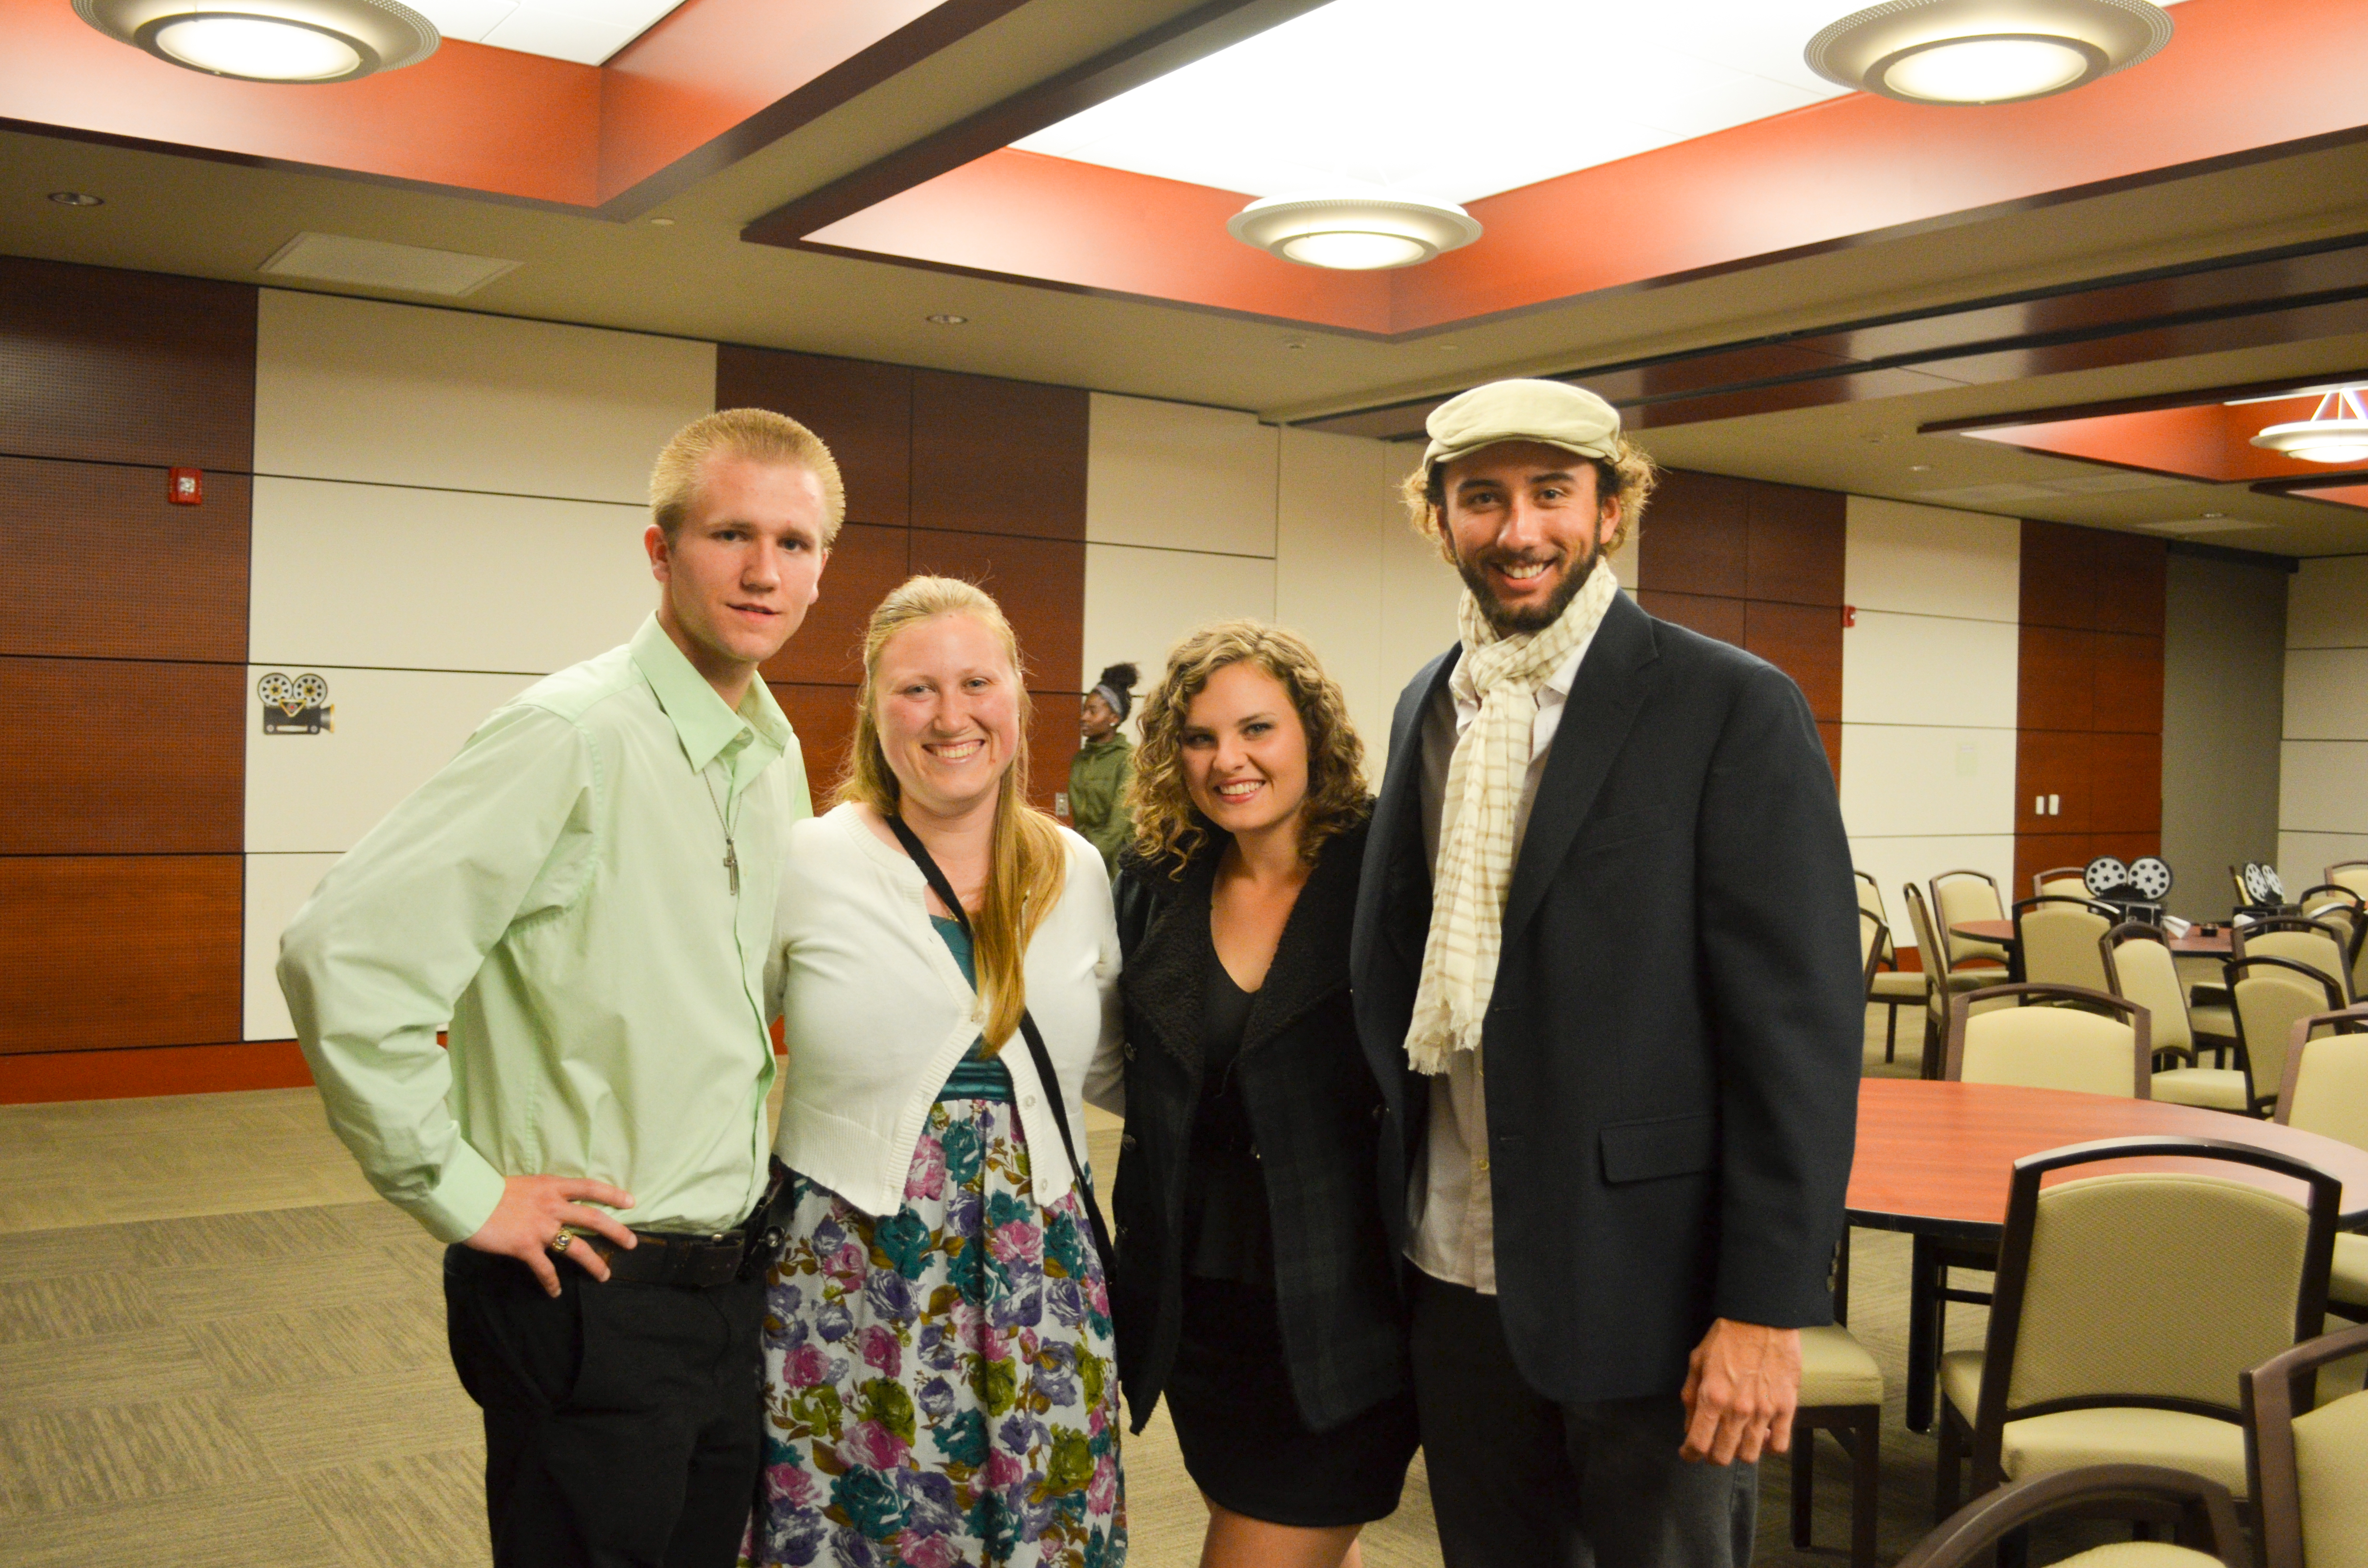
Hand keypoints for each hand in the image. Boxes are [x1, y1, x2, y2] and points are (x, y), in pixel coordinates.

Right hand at [464, 1174, 636, 1297]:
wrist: (468, 1199)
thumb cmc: (491, 1191)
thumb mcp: (524, 1185)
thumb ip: (542, 1194)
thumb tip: (552, 1201)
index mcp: (551, 1186)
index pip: (589, 1188)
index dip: (612, 1194)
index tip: (631, 1201)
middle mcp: (551, 1205)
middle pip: (593, 1218)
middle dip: (616, 1231)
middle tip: (632, 1243)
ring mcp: (540, 1227)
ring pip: (577, 1247)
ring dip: (593, 1263)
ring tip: (605, 1275)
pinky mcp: (525, 1246)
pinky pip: (545, 1269)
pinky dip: (551, 1282)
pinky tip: (555, 1292)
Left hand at [1679, 1318, 1799, 1464]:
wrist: (1763, 1318)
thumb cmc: (1727, 1336)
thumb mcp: (1697, 1360)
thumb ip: (1690, 1396)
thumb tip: (1689, 1425)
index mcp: (1712, 1397)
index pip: (1697, 1444)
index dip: (1689, 1454)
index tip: (1688, 1453)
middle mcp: (1738, 1410)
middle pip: (1723, 1456)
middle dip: (1713, 1456)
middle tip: (1712, 1447)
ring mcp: (1764, 1411)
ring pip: (1750, 1455)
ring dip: (1740, 1453)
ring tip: (1738, 1440)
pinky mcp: (1786, 1407)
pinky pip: (1780, 1445)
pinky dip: (1769, 1447)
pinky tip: (1763, 1436)